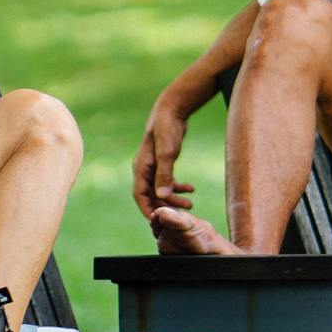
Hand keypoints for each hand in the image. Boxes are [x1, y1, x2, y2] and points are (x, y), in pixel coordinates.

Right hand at [130, 95, 193, 216]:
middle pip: (151, 195)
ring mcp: (153, 167)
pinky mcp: (162, 163)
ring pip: (160, 190)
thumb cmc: (167, 129)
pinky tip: (191, 190)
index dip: (147, 209)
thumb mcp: (167, 152)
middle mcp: (144, 169)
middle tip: (181, 215)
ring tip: (190, 205)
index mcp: (141, 167)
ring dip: (173, 198)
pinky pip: (167, 181)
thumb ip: (164, 174)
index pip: (139, 195)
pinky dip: (178, 187)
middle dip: (165, 206)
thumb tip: (162, 196)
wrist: (172, 111)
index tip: (157, 221)